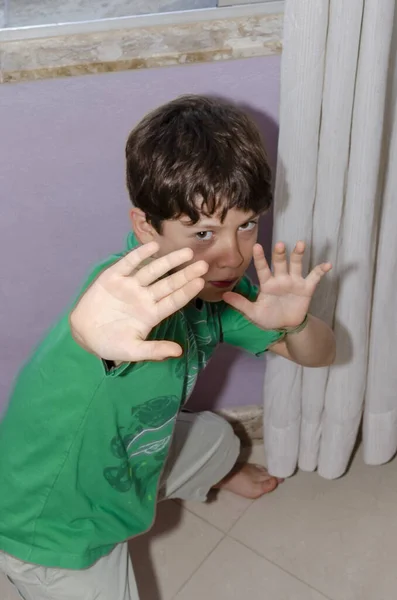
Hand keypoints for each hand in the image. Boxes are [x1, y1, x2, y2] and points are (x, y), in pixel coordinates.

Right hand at [70, 242, 207, 362]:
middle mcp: (144, 297)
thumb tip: (179, 351)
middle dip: (185, 274)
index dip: (186, 292)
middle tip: (203, 265)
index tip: (200, 283)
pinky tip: (153, 247)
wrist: (84, 334)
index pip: (173, 301)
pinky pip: (129, 263)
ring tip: (186, 252)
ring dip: (169, 261)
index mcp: (151, 314)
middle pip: (168, 284)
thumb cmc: (111, 343)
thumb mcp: (132, 351)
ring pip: (153, 271)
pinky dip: (140, 255)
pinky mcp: (113, 277)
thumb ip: (154, 350)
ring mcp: (130, 286)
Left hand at [223, 241, 330, 330]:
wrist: (286, 326)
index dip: (260, 258)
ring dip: (298, 255)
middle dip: (279, 254)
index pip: (262, 269)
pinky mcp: (306, 288)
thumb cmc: (268, 317)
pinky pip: (314, 277)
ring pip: (296, 265)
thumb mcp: (253, 313)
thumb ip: (240, 304)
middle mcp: (281, 279)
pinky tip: (327, 265)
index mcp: (267, 284)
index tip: (256, 246)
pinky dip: (320, 270)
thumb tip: (224, 296)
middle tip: (279, 245)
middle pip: (280, 263)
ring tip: (300, 244)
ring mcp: (294, 282)